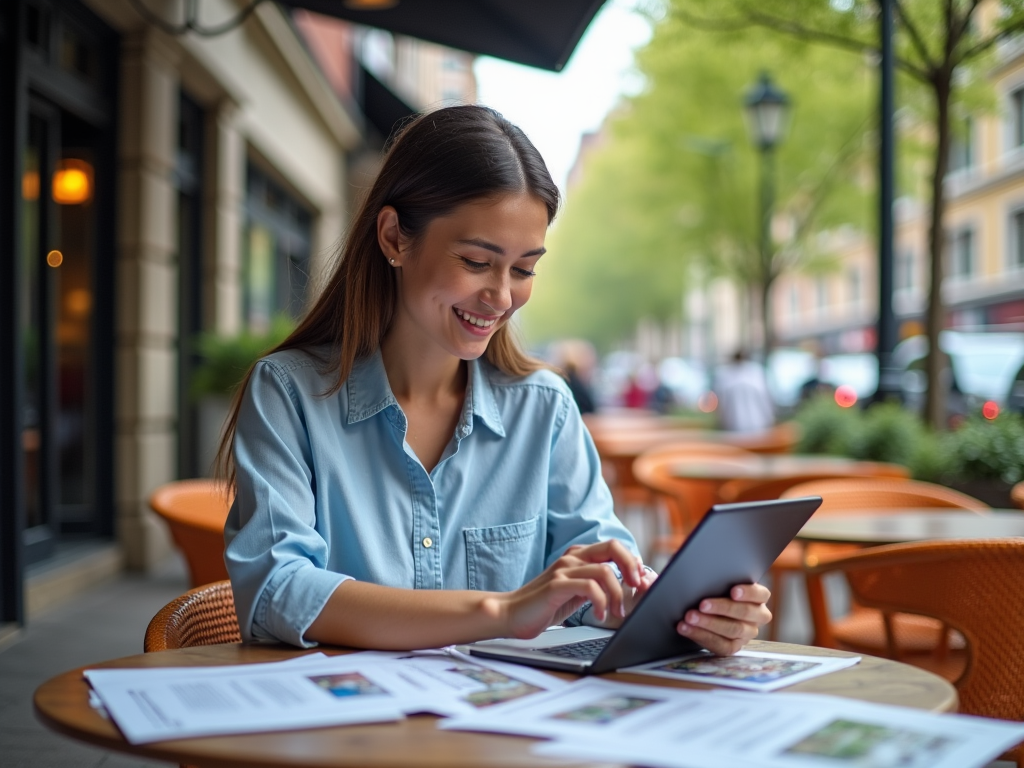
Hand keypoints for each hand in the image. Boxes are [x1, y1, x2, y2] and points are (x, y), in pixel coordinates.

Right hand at [497, 540, 644, 639]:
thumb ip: (596, 585)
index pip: (613, 547)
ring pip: (604, 571)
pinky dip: (601, 603)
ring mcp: (563, 570)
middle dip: (632, 566)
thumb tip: (628, 587)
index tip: (642, 582)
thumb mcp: (576, 593)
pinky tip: (599, 616)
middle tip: (638, 587)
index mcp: (578, 556)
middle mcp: (572, 558)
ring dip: (617, 595)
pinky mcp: (556, 585)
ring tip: (616, 613)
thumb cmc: (544, 605)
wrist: (510, 614)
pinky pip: (589, 587)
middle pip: (612, 547)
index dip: (633, 562)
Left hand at [677, 583, 771, 655]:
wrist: (707, 609)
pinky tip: (686, 629)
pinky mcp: (734, 646)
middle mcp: (757, 616)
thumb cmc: (716, 589)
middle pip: (744, 612)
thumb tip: (704, 572)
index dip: (748, 593)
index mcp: (758, 597)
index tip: (733, 591)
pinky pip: (721, 645)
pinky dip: (701, 636)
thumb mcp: (720, 581)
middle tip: (702, 604)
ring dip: (709, 623)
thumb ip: (720, 577)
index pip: (760, 594)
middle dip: (721, 608)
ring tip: (690, 617)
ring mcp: (747, 633)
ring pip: (733, 630)